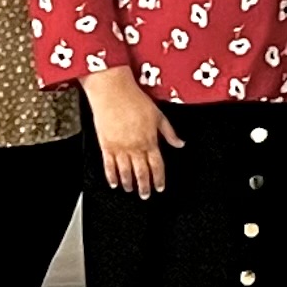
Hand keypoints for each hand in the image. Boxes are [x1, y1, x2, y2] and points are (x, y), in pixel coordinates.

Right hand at [82, 67, 183, 196]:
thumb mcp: (158, 115)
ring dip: (129, 183)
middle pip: (142, 173)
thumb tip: (180, 143)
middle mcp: (135, 147)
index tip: (160, 187)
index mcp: (150, 140)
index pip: (157, 166)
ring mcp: (120, 148)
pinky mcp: (106, 145)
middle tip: (145, 195)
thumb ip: (169, 132)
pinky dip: (112, 176)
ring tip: (130, 190)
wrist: (113, 91)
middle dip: (144, 186)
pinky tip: (114, 183)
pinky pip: (109, 166)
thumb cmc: (135, 99)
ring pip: (126, 172)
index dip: (159, 179)